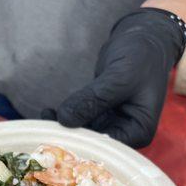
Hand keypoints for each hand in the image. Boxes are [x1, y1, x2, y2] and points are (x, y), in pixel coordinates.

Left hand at [42, 8, 184, 147]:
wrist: (141, 38)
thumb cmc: (140, 56)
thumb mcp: (118, 77)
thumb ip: (93, 100)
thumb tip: (64, 119)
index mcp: (139, 131)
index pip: (109, 147)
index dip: (84, 145)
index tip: (60, 138)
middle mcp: (126, 133)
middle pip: (94, 144)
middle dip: (71, 137)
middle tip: (46, 130)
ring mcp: (111, 125)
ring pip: (83, 133)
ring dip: (64, 127)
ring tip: (44, 117)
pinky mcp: (99, 115)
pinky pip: (79, 121)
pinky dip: (65, 117)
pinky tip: (48, 113)